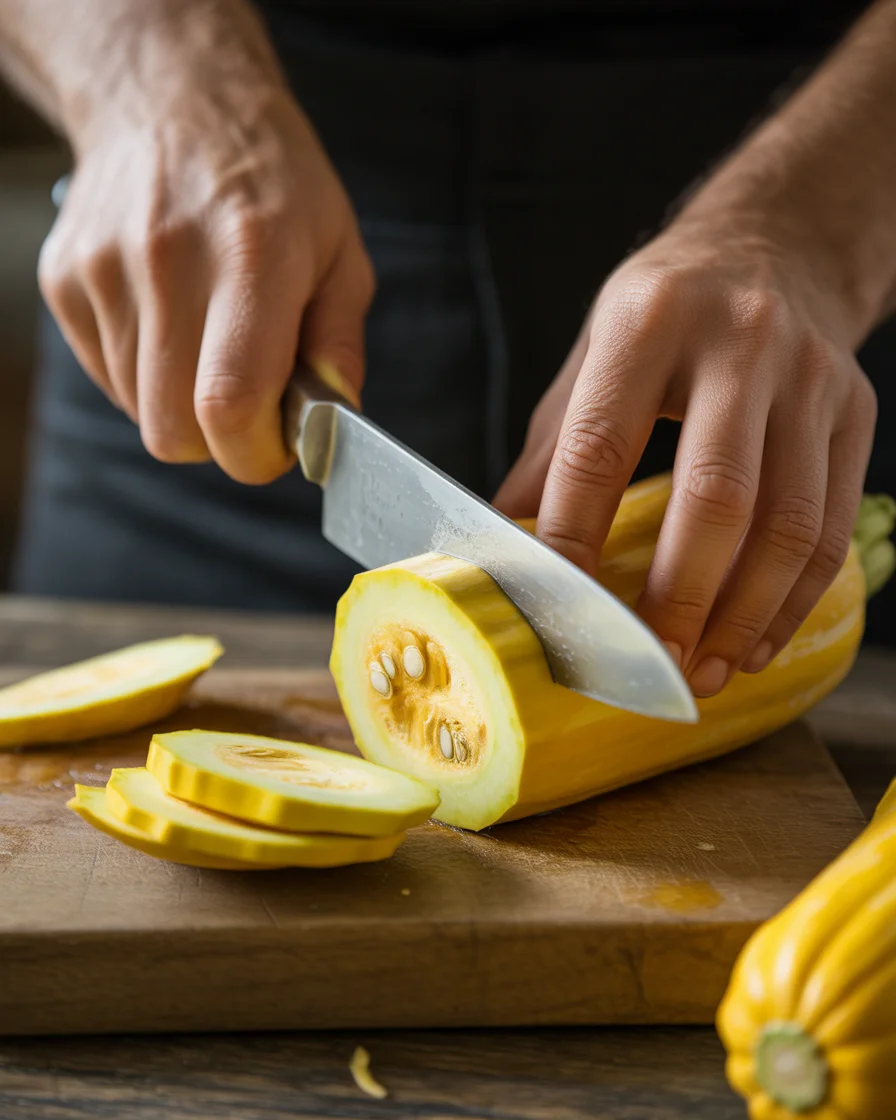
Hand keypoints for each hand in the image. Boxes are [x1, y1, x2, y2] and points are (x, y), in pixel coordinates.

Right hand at [37, 1, 372, 483]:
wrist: (175, 101)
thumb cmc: (274, 182)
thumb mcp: (340, 252)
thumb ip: (338, 346)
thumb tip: (331, 425)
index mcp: (252, 257)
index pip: (229, 404)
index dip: (254, 453)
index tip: (275, 444)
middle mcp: (168, 261)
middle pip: (173, 430)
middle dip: (219, 441)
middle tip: (250, 400)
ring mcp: (104, 269)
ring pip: (139, 411)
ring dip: (182, 404)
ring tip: (210, 341)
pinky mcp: (64, 279)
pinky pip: (108, 376)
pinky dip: (146, 373)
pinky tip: (171, 320)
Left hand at [495, 218, 876, 695]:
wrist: (778, 243)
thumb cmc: (668, 310)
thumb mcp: (595, 349)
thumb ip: (556, 444)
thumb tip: (507, 538)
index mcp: (648, 323)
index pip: (601, 447)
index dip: (574, 536)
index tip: (560, 607)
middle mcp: (739, 343)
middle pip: (716, 495)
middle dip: (680, 595)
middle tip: (652, 662)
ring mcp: (809, 378)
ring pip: (787, 522)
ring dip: (744, 614)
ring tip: (705, 670)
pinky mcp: (856, 411)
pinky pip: (830, 524)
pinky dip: (795, 597)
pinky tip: (756, 638)